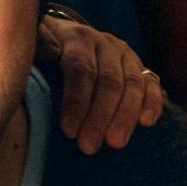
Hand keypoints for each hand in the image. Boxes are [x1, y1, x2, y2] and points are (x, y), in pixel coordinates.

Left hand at [40, 10, 164, 152]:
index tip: (69, 132)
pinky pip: (152, 85)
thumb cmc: (43, 56)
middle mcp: (105, 44)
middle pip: (109, 80)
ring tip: (116, 143)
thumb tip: (52, 51)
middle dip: (100, 116)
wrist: (64, 42)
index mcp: (77, 38)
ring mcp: (126, 56)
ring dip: (126, 116)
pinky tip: (147, 122)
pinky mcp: (141, 69)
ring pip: (133, 84)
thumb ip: (37, 47)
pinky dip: (152, 102)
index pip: (80, 69)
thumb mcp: (33, 48)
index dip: (77, 101)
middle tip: (89, 147)